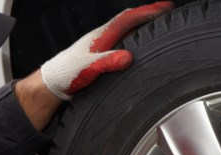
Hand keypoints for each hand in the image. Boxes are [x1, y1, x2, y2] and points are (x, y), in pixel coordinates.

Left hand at [40, 2, 173, 99]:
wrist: (54, 82)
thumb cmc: (67, 75)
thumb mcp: (88, 69)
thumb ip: (107, 62)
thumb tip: (128, 56)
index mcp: (102, 37)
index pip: (128, 19)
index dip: (148, 12)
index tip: (165, 7)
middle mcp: (104, 37)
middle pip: (130, 20)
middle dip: (149, 13)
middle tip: (167, 10)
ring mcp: (103, 44)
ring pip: (128, 29)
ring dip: (143, 24)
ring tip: (159, 23)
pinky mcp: (103, 53)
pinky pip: (124, 40)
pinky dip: (136, 36)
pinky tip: (141, 42)